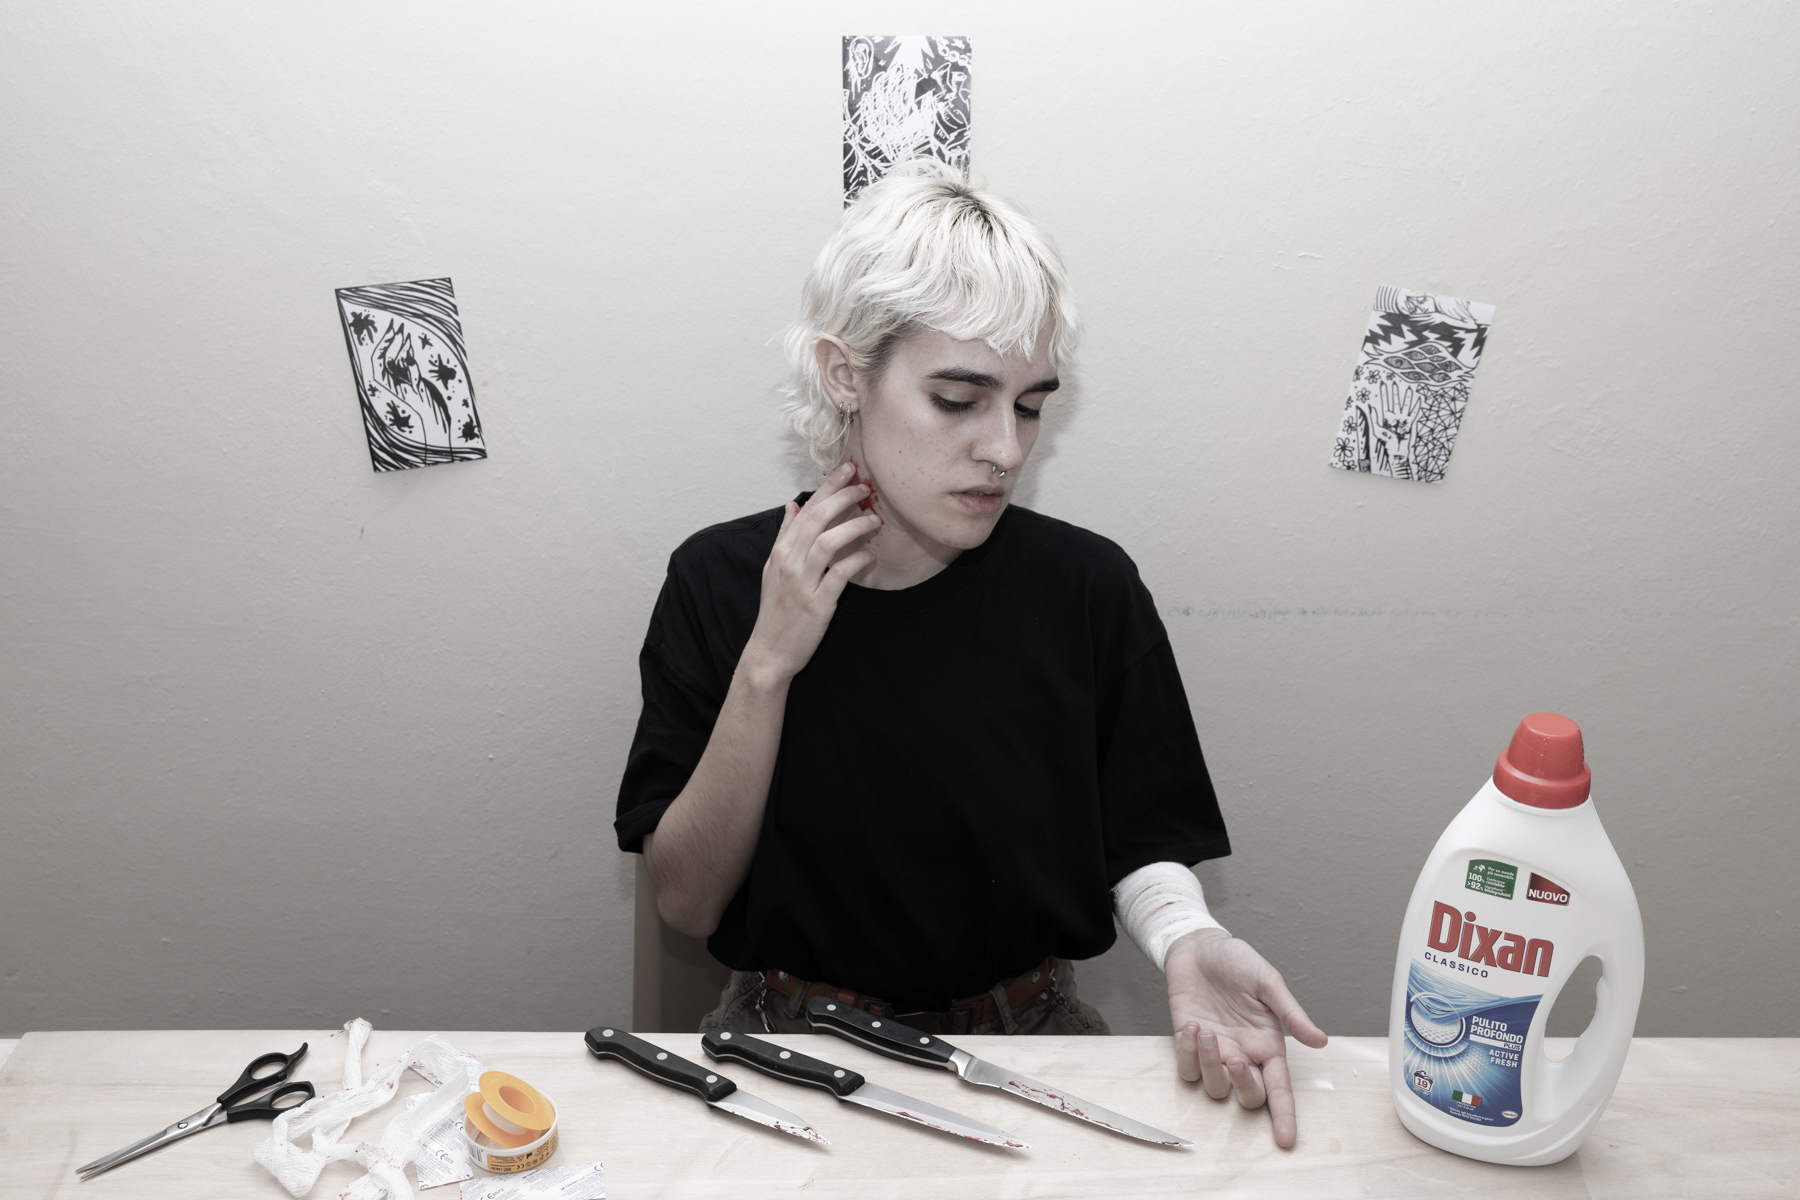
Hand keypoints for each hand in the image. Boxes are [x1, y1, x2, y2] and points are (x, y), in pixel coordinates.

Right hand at [740, 460, 879, 684]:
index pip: (806, 509)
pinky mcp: (817, 604)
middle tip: (865, 486)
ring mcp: (802, 583)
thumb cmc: (776, 610)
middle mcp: (789, 562)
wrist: (770, 651)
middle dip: (843, 496)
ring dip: (854, 526)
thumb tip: (792, 506)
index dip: (828, 486)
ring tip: (874, 519)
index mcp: (780, 551)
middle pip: (817, 518)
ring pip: (829, 542)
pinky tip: (869, 554)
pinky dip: (856, 560)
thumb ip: (784, 536)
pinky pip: (840, 575)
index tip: (847, 469)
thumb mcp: (772, 569)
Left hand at [1166, 928, 1327, 1147]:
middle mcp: (1243, 1054)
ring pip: (1216, 1087)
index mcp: (1268, 1044)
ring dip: (1211, 1064)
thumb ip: (1291, 1013)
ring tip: (1208, 1029)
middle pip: (1249, 1097)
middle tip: (1238, 1060)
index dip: (1284, 1115)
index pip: (1279, 1088)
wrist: (1198, 947)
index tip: (1287, 1140)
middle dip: (1245, 1087)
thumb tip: (1320, 1041)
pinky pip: (1187, 1070)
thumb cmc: (1237, 962)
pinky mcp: (1188, 1044)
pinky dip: (1188, 1054)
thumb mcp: (1268, 982)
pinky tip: (1193, 1026)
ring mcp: (1215, 1052)